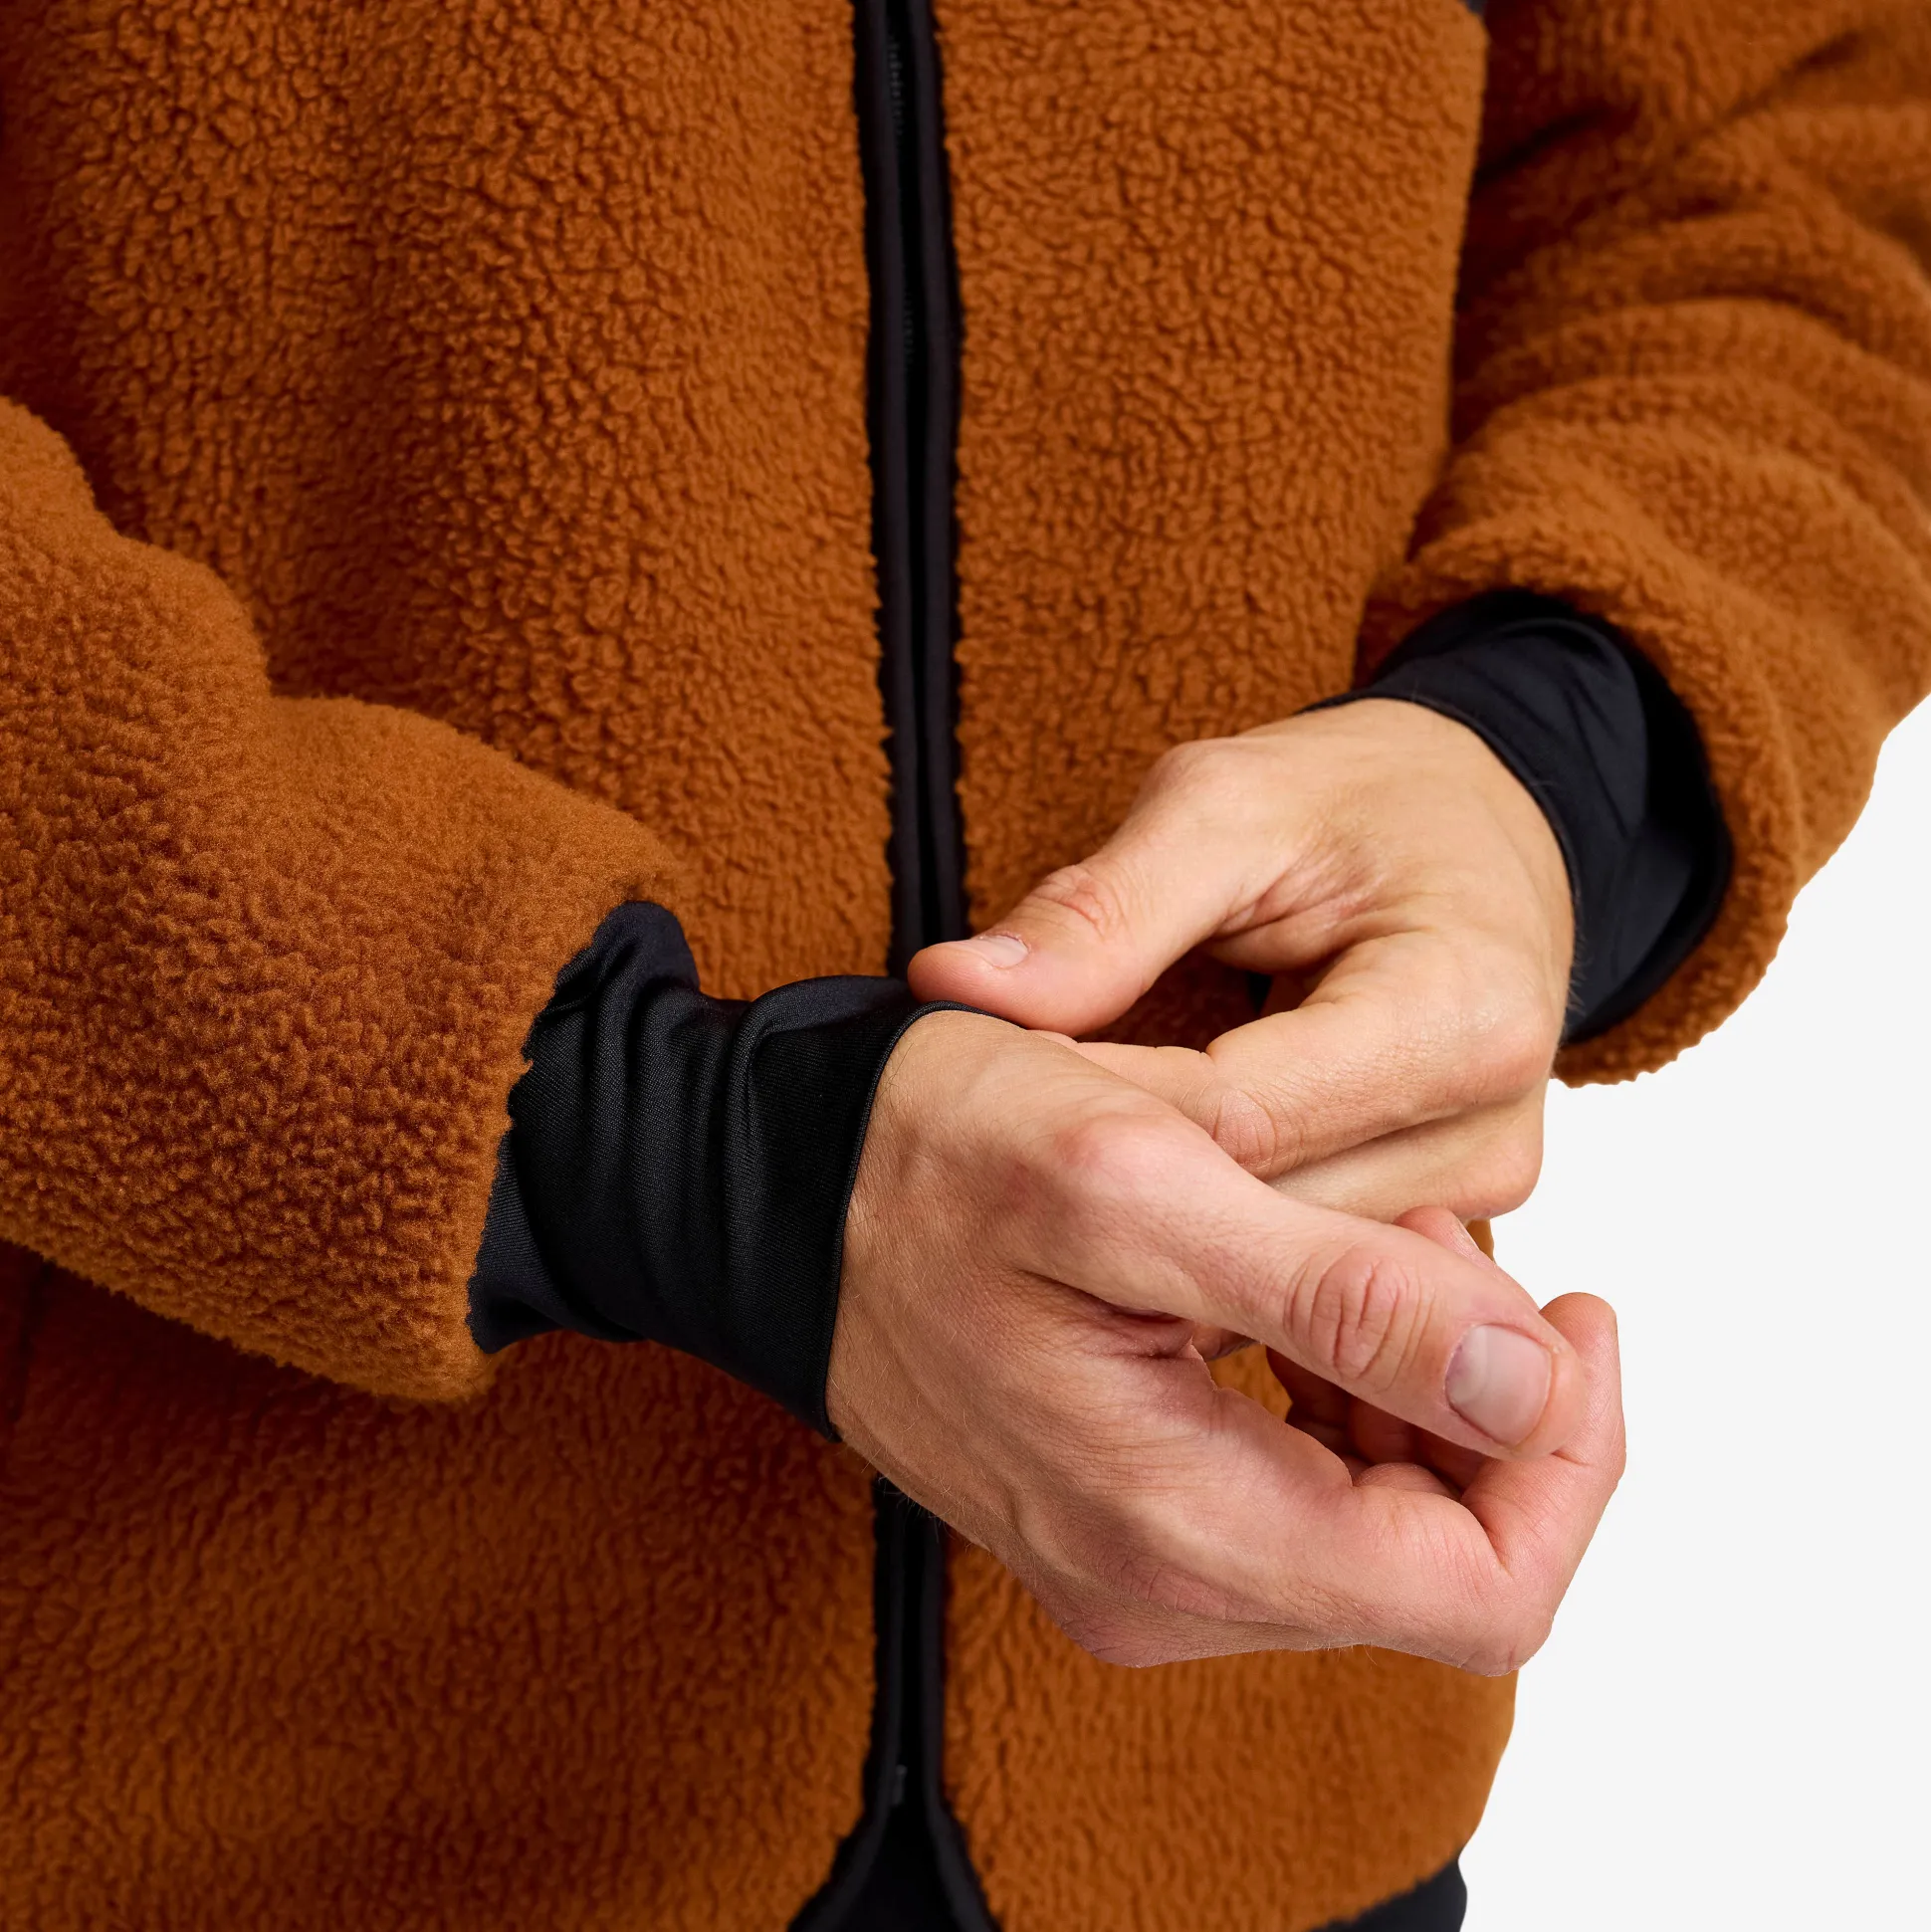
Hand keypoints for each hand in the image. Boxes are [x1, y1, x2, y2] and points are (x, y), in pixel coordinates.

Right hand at [827, 1011, 1620, 1669]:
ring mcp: (1139, 1564)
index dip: (1572, 1453)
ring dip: (1421, 1388)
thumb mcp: (1141, 1181)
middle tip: (1437, 1242)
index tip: (1569, 1307)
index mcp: (1180, 1529)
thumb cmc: (934, 1155)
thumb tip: (1532, 1386)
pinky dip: (1349, 1394)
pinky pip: (1304, 1499)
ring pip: (1385, 1530)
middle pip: (1448, 1568)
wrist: (781, 1190)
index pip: (1487, 1587)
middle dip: (1491, 1402)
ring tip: (1369, 1241)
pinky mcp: (1124, 1518)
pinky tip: (1306, 1283)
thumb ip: (1342, 1297)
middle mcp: (1164, 1588)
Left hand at [909, 701, 1573, 1222]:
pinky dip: (1203, 1235)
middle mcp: (1484, 1132)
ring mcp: (1469, 1197)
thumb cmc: (1360, 803)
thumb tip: (955, 988)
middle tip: (974, 1145)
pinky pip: (1295, 1268)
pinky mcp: (1437, 1229)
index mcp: (1461, 1015)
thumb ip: (1103, 908)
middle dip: (1112, 1179)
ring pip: (1268, 1265)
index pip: (1236, 1113)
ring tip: (1039, 1175)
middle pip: (1256, 1208)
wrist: (1476, 835)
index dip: (1091, 1106)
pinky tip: (1124, 1207)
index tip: (974, 1081)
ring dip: (1149, 1224)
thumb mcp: (1225, 807)